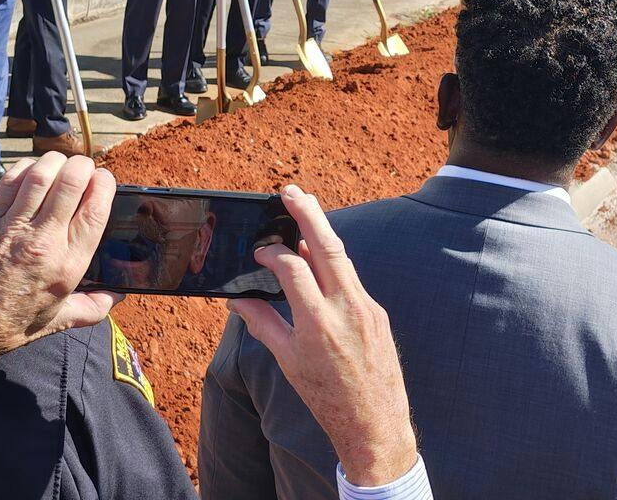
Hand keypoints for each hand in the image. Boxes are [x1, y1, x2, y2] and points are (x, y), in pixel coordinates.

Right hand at [231, 187, 417, 486]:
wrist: (374, 425)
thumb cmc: (325, 398)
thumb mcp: (287, 363)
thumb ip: (263, 325)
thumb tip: (238, 300)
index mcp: (318, 323)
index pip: (293, 268)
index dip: (273, 252)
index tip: (259, 250)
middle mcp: (347, 309)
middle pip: (327, 247)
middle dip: (308, 214)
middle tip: (290, 191)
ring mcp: (367, 308)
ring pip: (343, 259)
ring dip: (321, 235)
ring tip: (303, 214)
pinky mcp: (378, 314)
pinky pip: (352, 281)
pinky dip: (332, 267)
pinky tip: (318, 264)